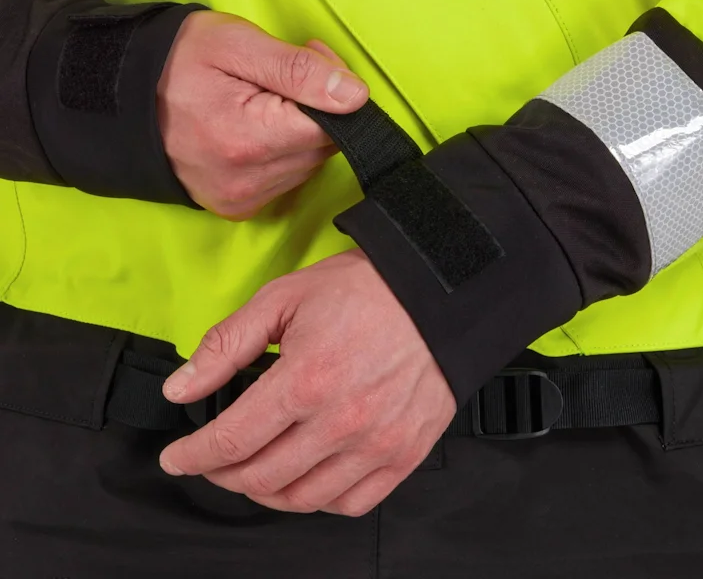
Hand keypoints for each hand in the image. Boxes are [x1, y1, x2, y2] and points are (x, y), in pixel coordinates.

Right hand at [157, 11, 368, 218]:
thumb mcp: (237, 44)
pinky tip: (257, 126)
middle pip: (323, 148)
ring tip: (266, 97)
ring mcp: (242, 199)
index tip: (311, 58)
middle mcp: (248, 181)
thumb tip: (355, 97)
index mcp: (249, 140)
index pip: (334, 126)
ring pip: (308, 164)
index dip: (333, 90)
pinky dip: (283, 152)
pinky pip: (286, 178)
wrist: (121, 97)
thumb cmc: (178, 60)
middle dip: (318, 108)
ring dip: (302, 131)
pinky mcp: (237, 207)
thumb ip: (298, 70)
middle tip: (285, 73)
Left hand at [158, 250, 456, 515]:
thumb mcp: (283, 298)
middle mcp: (342, 421)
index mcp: (306, 379)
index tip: (177, 458)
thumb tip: (181, 388)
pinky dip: (317, 500)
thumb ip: (227, 345)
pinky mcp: (404, 453)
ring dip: (265, 492)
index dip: (192, 456)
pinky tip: (306, 478)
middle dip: (222, 475)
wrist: (433, 293)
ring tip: (254, 471)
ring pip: (302, 498)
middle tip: (213, 461)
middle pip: (261, 478)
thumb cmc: (364, 290)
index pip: (231, 441)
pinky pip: (351, 503)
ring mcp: (376, 443)